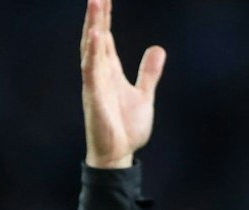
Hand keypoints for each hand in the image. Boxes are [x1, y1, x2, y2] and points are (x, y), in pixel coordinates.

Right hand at [80, 0, 164, 169]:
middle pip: (97, 38)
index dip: (105, 18)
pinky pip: (91, 71)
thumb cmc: (126, 129)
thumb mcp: (144, 94)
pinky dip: (93, 53)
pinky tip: (96, 36)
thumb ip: (149, 72)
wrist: (119, 155)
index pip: (106, 38)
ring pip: (92, 49)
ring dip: (94, 26)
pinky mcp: (94, 97)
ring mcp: (95, 84)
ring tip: (95, 3)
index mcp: (110, 72)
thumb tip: (157, 49)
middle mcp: (99, 74)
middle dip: (97, 15)